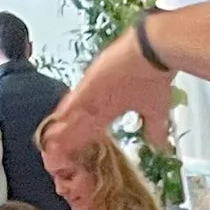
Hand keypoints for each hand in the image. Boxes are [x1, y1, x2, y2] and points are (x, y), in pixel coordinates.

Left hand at [38, 27, 167, 181]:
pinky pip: (75, 101)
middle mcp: (99, 101)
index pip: (94, 127)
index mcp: (112, 107)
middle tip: (55, 153)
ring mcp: (93, 92)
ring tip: (49, 144)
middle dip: (69, 139)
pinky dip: (66, 114)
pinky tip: (55, 124)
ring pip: (73, 115)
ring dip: (62, 130)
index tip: (76, 153)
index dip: (85, 140)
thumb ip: (154, 129)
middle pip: (80, 123)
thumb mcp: (156, 111)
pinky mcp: (90, 84)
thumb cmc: (153, 78)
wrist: (151, 55)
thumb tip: (160, 148)